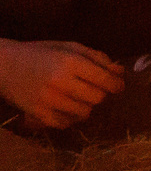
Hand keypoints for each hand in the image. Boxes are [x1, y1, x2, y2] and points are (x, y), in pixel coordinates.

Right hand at [0, 39, 122, 129]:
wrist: (3, 66)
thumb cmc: (40, 53)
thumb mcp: (69, 47)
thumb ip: (97, 58)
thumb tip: (120, 72)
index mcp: (69, 62)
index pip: (104, 80)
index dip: (117, 85)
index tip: (118, 86)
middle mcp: (59, 82)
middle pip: (97, 98)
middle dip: (101, 94)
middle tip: (94, 89)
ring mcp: (47, 100)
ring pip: (84, 112)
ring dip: (86, 106)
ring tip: (78, 97)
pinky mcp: (37, 114)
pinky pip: (65, 124)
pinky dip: (70, 117)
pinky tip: (66, 107)